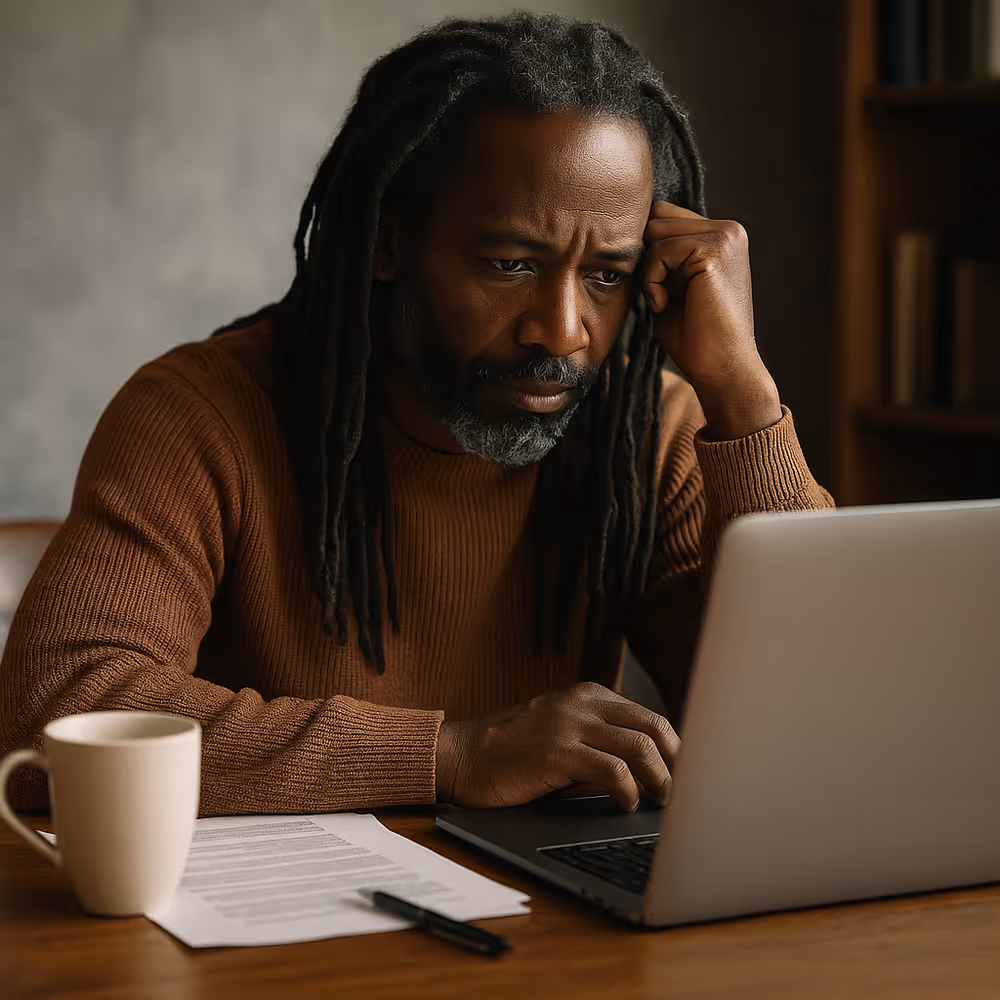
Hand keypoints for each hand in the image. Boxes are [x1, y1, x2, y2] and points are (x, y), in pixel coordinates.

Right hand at [435, 682, 679, 810]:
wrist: (462, 755)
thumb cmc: (512, 753)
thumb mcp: (562, 736)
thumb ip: (600, 743)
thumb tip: (649, 773)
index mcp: (587, 696)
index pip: (648, 716)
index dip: (674, 747)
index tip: (685, 774)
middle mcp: (581, 704)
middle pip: (653, 725)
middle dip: (676, 761)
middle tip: (682, 791)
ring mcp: (569, 724)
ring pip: (639, 745)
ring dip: (660, 778)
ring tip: (661, 800)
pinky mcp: (556, 752)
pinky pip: (611, 769)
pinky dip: (628, 789)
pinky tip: (626, 803)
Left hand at [642, 201, 781, 438]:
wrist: (722, 370)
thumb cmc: (695, 338)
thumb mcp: (672, 287)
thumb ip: (660, 258)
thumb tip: (628, 234)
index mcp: (721, 236)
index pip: (664, 215)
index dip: (647, 249)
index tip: (653, 287)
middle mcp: (729, 229)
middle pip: (656, 217)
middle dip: (645, 258)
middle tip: (658, 296)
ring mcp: (725, 237)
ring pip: (655, 231)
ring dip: (648, 270)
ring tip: (664, 302)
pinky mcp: (715, 250)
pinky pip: (659, 250)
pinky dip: (651, 280)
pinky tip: (664, 305)